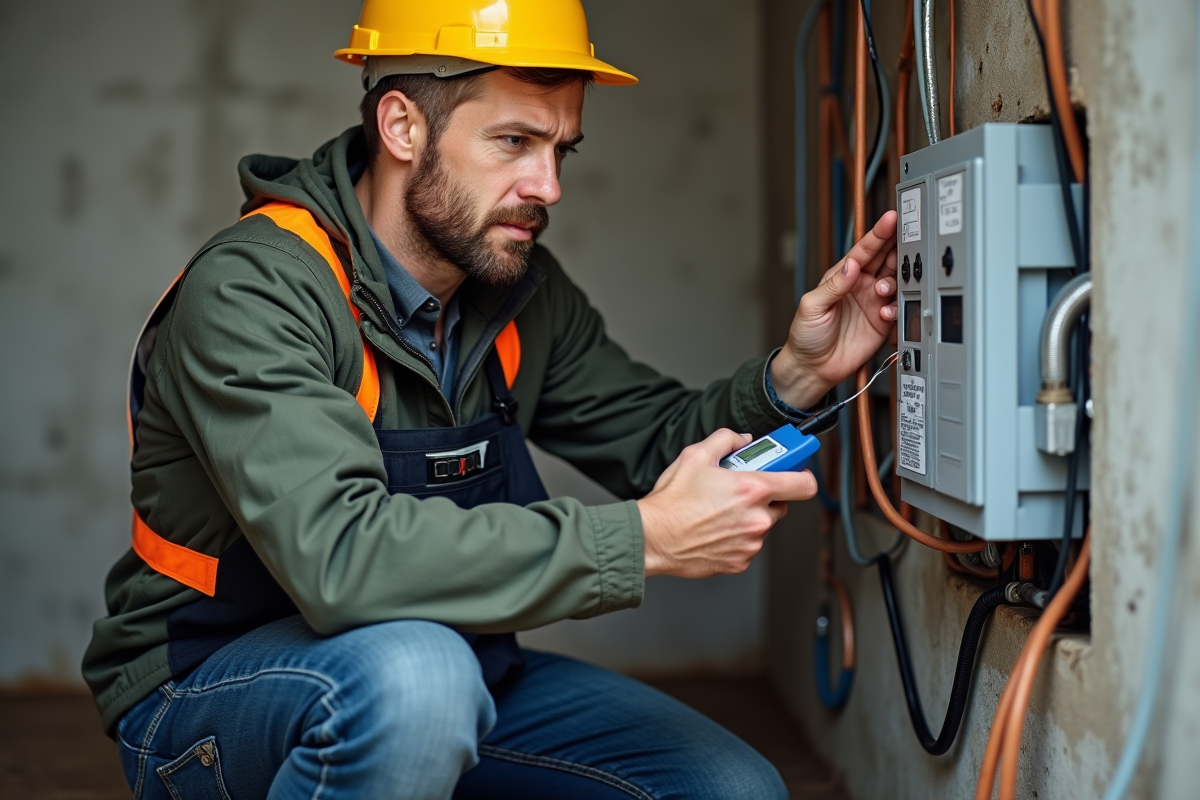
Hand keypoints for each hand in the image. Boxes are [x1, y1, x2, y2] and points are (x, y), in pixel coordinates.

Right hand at [637, 429, 816, 578]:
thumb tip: (741, 440)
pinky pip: (748, 545)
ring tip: (720, 511)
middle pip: (782, 505)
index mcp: (752, 490)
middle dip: (765, 497)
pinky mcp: (740, 561)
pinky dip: (737, 538)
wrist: (653, 538)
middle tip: (741, 490)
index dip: (801, 475)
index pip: (803, 484)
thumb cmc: (672, 502)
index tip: (794, 471)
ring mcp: (750, 543)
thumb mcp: (696, 455)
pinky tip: (715, 529)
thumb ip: (725, 440)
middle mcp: (757, 519)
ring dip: (749, 518)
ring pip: (763, 526)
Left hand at [770, 211, 898, 408]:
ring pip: (897, 281)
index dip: (879, 234)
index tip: (892, 219)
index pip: (864, 250)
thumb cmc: (806, 336)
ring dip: (896, 281)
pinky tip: (884, 313)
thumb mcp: (812, 307)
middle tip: (907, 245)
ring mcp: (874, 302)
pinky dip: (896, 307)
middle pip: (886, 260)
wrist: (813, 368)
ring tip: (883, 290)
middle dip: (897, 250)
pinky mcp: (882, 322)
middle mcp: (861, 285)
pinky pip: (898, 308)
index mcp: (843, 276)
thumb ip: (833, 287)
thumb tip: (851, 266)